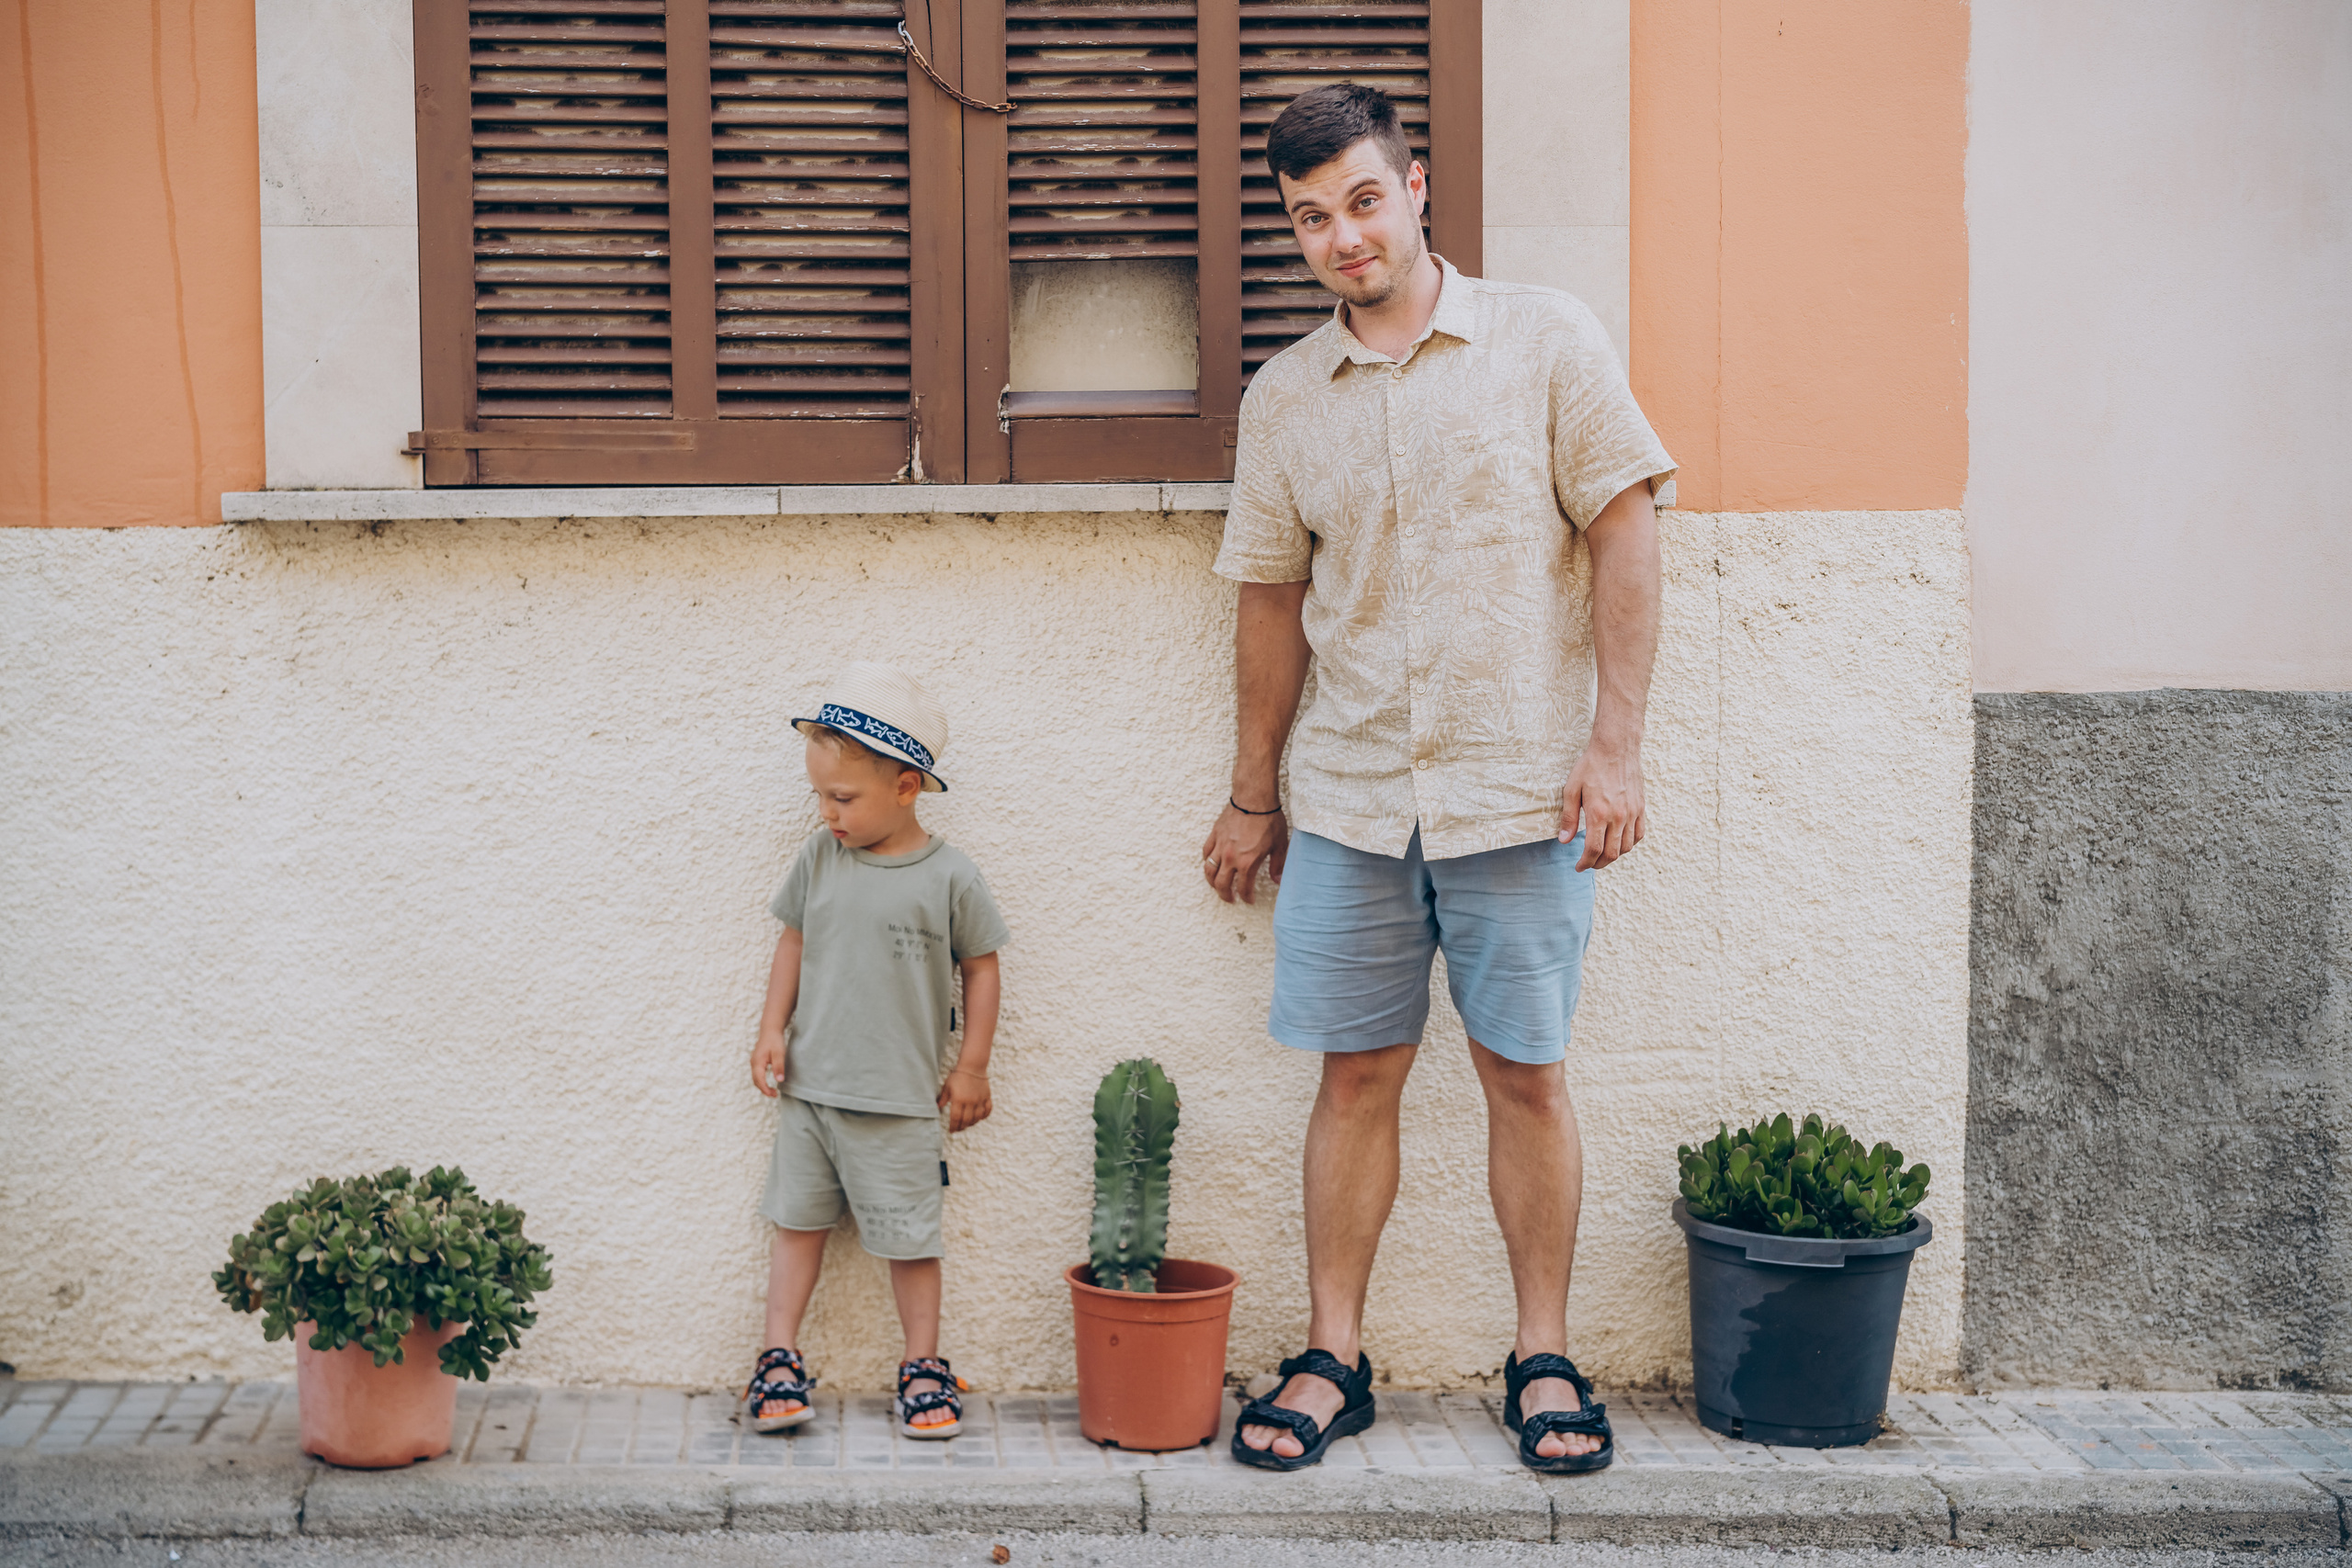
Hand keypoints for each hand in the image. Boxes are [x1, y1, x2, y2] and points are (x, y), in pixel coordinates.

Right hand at [750, 1033, 784, 1097]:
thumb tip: (779, 1081)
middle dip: (764, 1090)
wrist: (770, 1030)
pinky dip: (762, 1081)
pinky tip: (768, 1083)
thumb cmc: (775, 1040)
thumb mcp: (779, 1053)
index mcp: (757, 1062)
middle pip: (756, 1081)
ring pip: (755, 1078)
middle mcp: (753, 1063)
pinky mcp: (756, 1061)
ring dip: (762, 1086)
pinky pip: (757, 1074)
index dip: (766, 1089)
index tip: (774, 1095)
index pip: (759, 1080)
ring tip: (773, 1091)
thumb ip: (779, 1066)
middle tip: (775, 1095)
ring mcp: (753, 1062)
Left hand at [939, 1068, 992, 1131]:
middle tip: (958, 1129)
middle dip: (961, 1127)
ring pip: (977, 1118)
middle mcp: (970, 1101)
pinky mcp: (987, 1097)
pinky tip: (979, 1117)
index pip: (956, 1118)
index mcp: (958, 1099)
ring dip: (972, 1123)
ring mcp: (980, 1100)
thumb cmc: (958, 1075)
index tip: (951, 1130)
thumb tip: (937, 1108)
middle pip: (966, 1120)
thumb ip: (942, 1098)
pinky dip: (984, 1116)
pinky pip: (988, 1110)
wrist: (973, 1065)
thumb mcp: (947, 1086)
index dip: (953, 1126)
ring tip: (967, 1124)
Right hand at [1201, 800, 1288, 904]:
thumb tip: (1277, 880)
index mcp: (1248, 862)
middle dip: (1225, 895)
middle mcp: (1231, 857)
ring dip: (1212, 882)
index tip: (1249, 900)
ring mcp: (1220, 846)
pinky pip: (1206, 852)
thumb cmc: (1268, 819)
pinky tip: (1211, 864)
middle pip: (1221, 884)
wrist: (1254, 798)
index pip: (1244, 888)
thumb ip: (1277, 865)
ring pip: (1209, 871)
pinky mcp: (1215, 834)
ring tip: (1217, 886)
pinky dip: (1207, 861)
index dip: (1246, 897)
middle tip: (1230, 898)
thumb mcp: (1279, 844)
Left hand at [1560, 733, 1644, 869]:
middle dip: (1598, 864)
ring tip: (1602, 855)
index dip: (1585, 863)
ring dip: (1614, 856)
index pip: (1594, 850)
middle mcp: (1618, 817)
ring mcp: (1632, 813)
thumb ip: (1569, 818)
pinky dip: (1630, 844)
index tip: (1579, 867)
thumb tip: (1564, 840)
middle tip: (1588, 864)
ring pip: (1627, 847)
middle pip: (1611, 853)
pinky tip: (1620, 843)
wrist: (1616, 748)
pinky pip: (1639, 834)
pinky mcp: (1640, 808)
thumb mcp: (1571, 789)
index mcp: (1599, 814)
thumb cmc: (1591, 766)